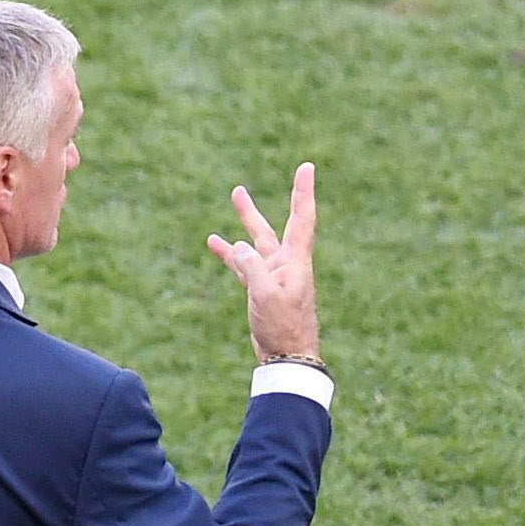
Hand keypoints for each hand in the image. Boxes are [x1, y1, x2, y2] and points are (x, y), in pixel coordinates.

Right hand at [209, 162, 319, 362]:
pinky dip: (231, 255)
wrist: (288, 358)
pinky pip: (244, 266)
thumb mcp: (266, 295)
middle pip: (272, 227)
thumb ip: (251, 267)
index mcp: (295, 262)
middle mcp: (286, 265)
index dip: (303, 192)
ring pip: (256, 244)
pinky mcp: (261, 290)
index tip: (307, 167)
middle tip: (246, 185)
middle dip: (260, 205)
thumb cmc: (284, 327)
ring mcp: (273, 277)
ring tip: (236, 197)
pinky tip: (217, 244)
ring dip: (245, 223)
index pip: (302, 218)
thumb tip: (238, 247)